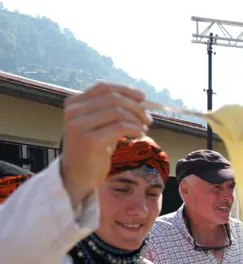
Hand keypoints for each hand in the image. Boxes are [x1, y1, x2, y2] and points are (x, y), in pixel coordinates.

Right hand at [61, 82, 150, 206]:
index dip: (125, 90)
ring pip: (118, 111)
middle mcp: (74, 111)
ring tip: (144, 128)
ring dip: (137, 118)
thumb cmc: (92, 150)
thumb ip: (111, 110)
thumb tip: (138, 99)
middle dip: (135, 106)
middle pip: (113, 98)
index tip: (143, 97)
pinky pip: (120, 127)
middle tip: (148, 118)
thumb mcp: (98, 125)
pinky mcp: (90, 140)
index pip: (103, 87)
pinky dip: (135, 129)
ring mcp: (80, 125)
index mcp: (73, 103)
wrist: (78, 176)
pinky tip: (140, 135)